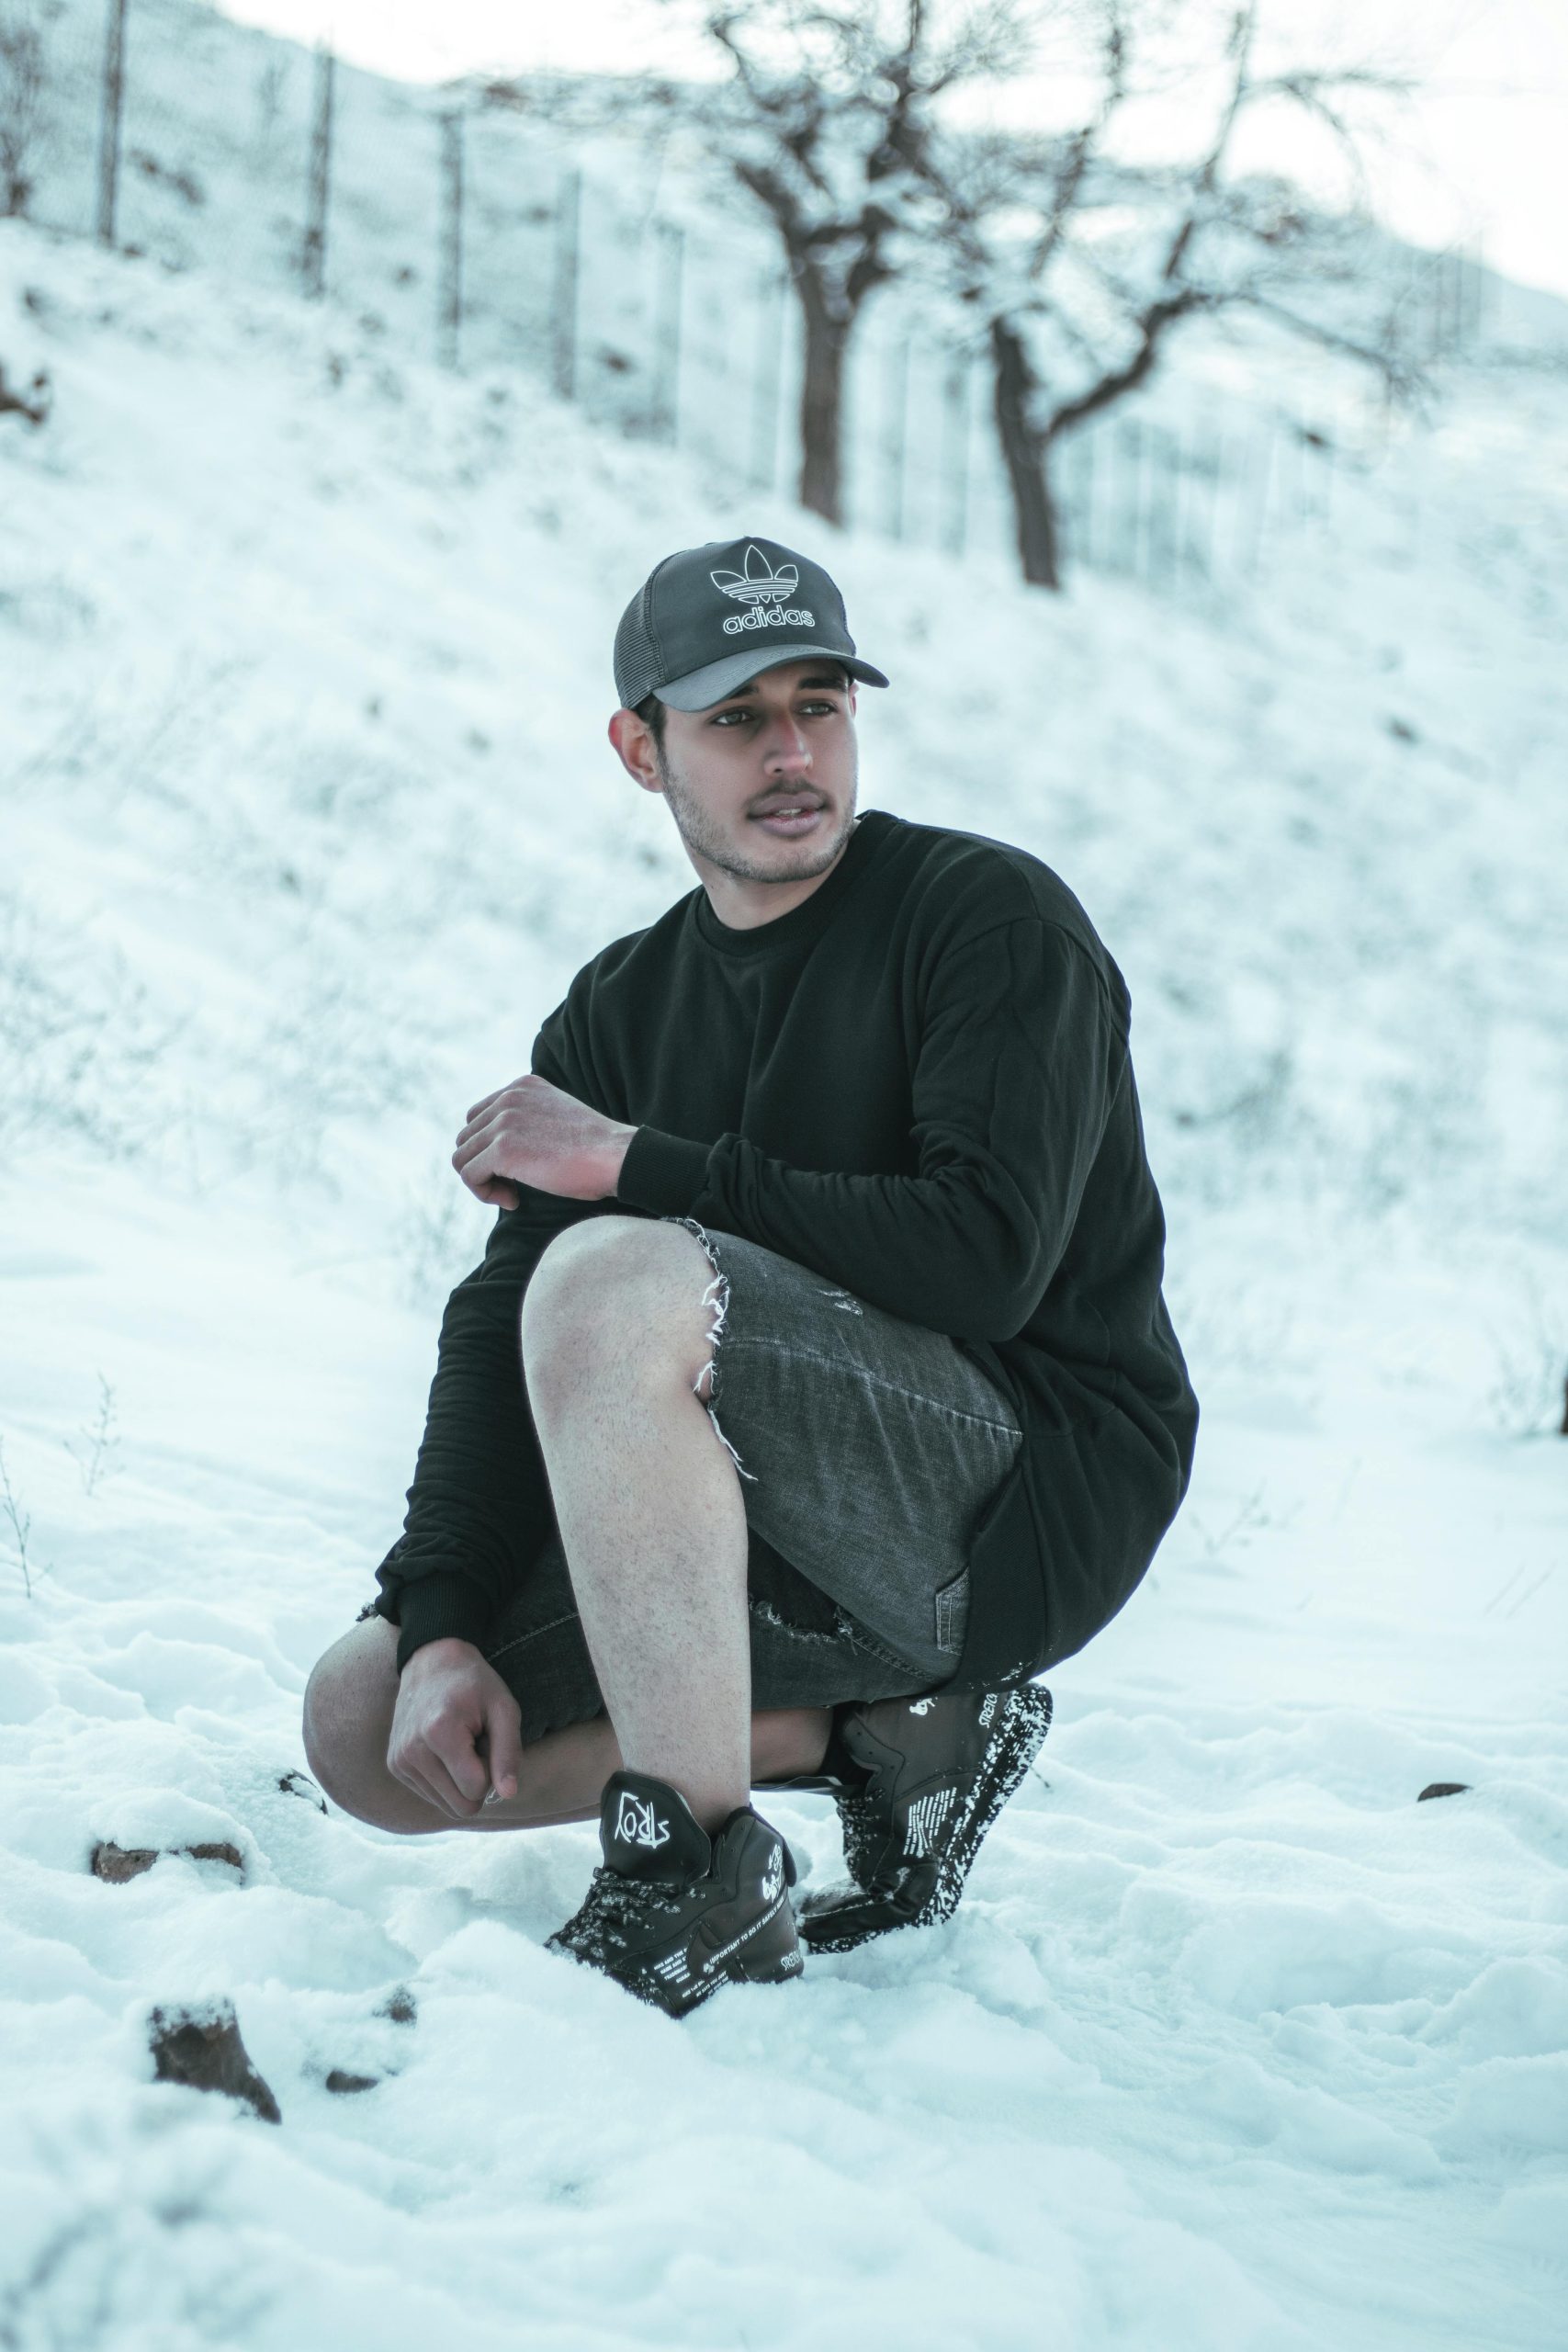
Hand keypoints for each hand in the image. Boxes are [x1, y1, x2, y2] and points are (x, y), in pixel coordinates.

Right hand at [387, 1637, 523, 1821]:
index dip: (492, 1770)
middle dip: (476, 1782)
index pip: (476, 1789)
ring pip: (445, 1805)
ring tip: (459, 1746)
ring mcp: (399, 1760)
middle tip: (476, 1746)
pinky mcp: (394, 1766)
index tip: (487, 1740)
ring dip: (459, 1781)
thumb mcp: (503, 1709)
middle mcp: (411, 1751)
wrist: (432, 1661)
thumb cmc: (474, 1684)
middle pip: (460, 1805)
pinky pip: (430, 1795)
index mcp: (439, 1733)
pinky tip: (444, 1750)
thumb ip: (508, 1753)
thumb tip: (509, 1795)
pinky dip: (443, 1779)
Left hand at [452, 1073, 634, 1209]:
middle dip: (483, 1167)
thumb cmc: (595, 1150)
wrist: (617, 1157)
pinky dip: (486, 1194)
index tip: (515, 1169)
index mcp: (522, 1086)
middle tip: (513, 1186)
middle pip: (466, 1139)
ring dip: (483, 1182)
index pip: (477, 1117)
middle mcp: (509, 1097)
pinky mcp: (503, 1148)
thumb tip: (497, 1151)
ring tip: (512, 1194)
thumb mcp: (556, 1118)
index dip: (488, 1149)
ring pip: (462, 1158)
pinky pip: (469, 1176)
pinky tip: (514, 1201)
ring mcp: (504, 1121)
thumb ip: (528, 1121)